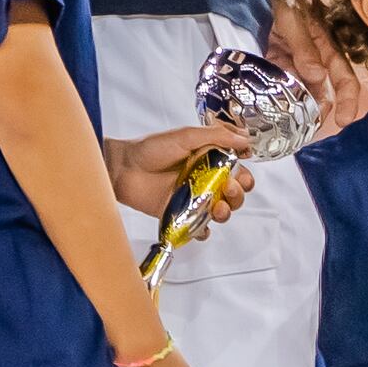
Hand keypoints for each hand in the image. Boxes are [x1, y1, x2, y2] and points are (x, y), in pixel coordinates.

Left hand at [110, 121, 245, 224]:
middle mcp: (205, 179)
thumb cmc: (150, 149)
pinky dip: (204, 231)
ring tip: (218, 207)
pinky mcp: (181, 214)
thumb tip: (244, 139)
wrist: (123, 169)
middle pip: (234, 192)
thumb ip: (216, 137)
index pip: (237, 168)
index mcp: (209, 159)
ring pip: (221, 210)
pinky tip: (202, 226)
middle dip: (238, 193)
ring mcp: (194, 198)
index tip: (243, 169)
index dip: (245, 171)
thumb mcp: (185, 135)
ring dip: (226, 211)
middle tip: (230, 188)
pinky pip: (200, 228)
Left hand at [263, 0, 367, 135]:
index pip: (344, 77)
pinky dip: (276, 97)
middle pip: (323, 92)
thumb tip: (318, 77)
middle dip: (317, 112)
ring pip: (300, 92)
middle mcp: (315, 59)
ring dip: (296, 108)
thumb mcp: (293, 17)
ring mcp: (295, 63)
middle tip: (305, 129)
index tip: (343, 121)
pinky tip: (268, 108)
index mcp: (328, 47)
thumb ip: (305, 46)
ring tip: (286, 124)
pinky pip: (279, 85)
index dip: (348, 100)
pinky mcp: (276, 64)